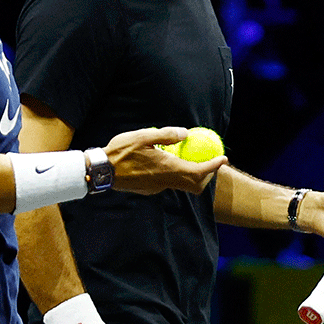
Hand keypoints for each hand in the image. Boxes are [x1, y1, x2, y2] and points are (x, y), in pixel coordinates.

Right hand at [104, 127, 226, 194]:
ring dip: (190, 174)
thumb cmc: (120, 152)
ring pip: (182, 184)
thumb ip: (167, 135)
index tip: (223, 159)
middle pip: (195, 184)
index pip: (199, 172)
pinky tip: (166, 162)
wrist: (100, 172)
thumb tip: (185, 133)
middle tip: (209, 161)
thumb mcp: (144, 136)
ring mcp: (157, 188)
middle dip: (206, 175)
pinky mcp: (149, 190)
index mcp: (168, 168)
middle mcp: (166, 181)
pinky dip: (176, 174)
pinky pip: (169, 183)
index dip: (214, 166)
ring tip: (187, 158)